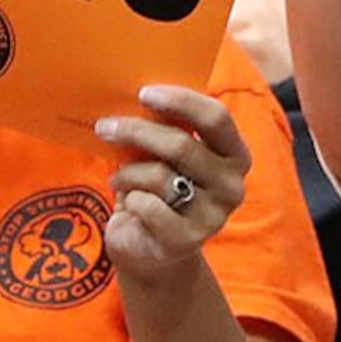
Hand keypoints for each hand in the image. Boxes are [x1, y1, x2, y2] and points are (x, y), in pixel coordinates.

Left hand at [96, 84, 248, 283]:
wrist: (152, 249)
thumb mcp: (167, 155)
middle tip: (105, 127)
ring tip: (118, 178)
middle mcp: (232, 185)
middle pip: (182, 145)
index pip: (217, 118)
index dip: (180, 101)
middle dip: (137, 131)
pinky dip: (130, 199)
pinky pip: (148, 206)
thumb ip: (166, 127)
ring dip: (128, 172)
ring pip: (160, 176)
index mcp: (235, 155)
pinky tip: (129, 203)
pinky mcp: (188, 240)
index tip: (143, 93)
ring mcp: (213, 216)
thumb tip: (137, 95)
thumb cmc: (159, 188)